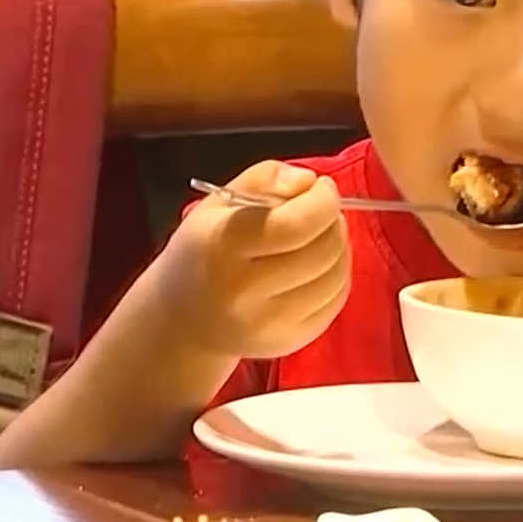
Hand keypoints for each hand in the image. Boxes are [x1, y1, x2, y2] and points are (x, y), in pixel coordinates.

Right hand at [156, 161, 350, 358]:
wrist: (183, 320)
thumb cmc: (203, 252)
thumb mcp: (218, 203)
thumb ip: (264, 179)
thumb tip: (309, 182)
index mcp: (224, 246)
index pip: (295, 225)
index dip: (322, 201)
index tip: (322, 187)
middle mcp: (245, 290)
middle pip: (322, 251)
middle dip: (333, 221)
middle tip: (322, 212)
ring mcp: (270, 323)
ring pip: (336, 277)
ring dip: (340, 247)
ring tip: (322, 236)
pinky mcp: (290, 342)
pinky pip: (335, 302)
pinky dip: (338, 276)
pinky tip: (320, 265)